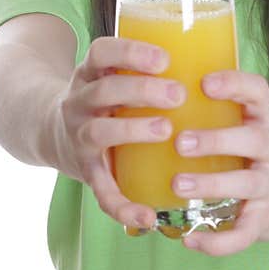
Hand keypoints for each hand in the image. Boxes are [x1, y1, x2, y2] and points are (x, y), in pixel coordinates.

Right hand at [45, 36, 183, 230]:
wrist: (52, 132)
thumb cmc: (105, 100)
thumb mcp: (113, 74)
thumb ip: (149, 70)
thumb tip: (216, 61)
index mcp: (91, 73)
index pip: (102, 52)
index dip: (130, 52)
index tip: (164, 58)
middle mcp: (80, 101)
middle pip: (104, 90)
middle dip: (141, 89)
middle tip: (178, 94)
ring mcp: (80, 136)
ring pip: (99, 131)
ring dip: (132, 130)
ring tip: (166, 130)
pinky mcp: (86, 170)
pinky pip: (101, 191)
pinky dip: (123, 206)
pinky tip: (147, 217)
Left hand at [174, 70, 268, 255]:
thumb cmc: (247, 150)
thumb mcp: (240, 122)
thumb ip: (209, 108)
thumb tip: (148, 90)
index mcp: (263, 118)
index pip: (258, 92)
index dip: (235, 84)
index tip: (204, 83)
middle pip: (255, 140)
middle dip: (217, 140)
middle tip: (180, 142)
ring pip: (249, 184)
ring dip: (213, 184)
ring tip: (177, 185)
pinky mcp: (266, 218)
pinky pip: (246, 233)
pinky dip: (218, 242)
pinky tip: (189, 240)